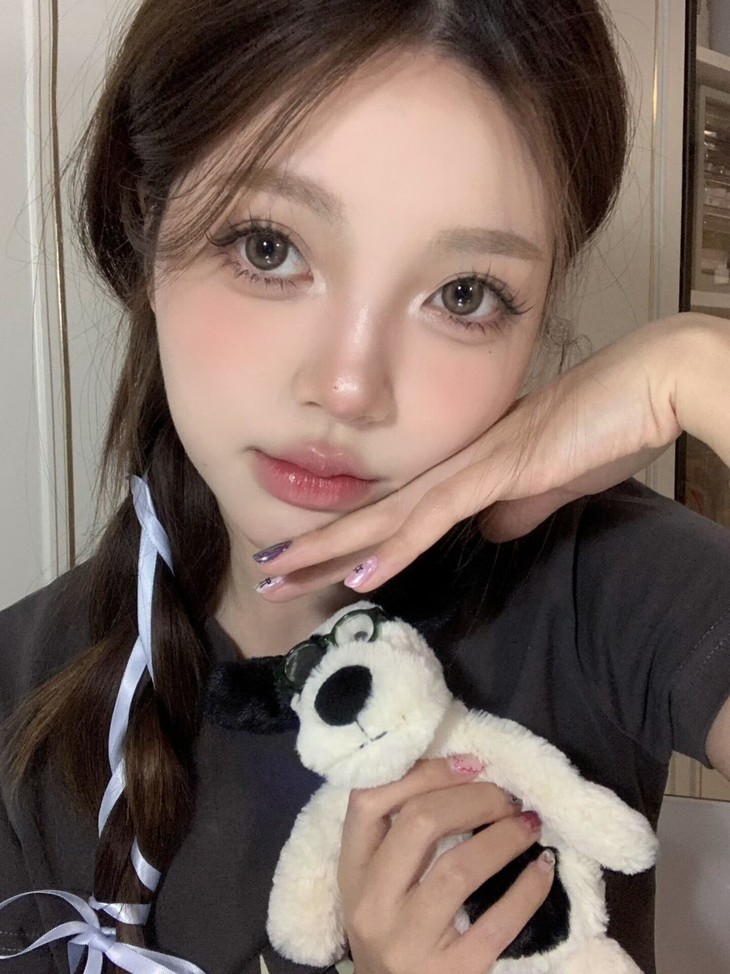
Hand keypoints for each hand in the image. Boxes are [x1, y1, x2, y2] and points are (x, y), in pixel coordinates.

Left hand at [254, 313, 729, 596]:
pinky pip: (433, 517)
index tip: (307, 564)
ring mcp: (466, 465)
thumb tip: (488, 533)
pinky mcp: (494, 471)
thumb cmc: (600, 429)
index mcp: (458, 466)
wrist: (642, 388)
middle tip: (264, 575)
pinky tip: (359, 576)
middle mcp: (449, 463)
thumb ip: (513, 508)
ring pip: (384, 516)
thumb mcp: (547, 484)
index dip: (344, 538)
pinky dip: (395, 549)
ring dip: (328, 551)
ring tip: (277, 577)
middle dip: (312, 548)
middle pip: (368, 514)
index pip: (390, 510)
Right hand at [339, 757, 553, 973]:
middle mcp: (373, 905)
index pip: (368, 800)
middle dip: (473, 797)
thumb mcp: (376, 885)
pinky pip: (496, 923)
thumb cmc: (391, 933)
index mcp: (352, 872)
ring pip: (458, 867)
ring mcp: (409, 942)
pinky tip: (543, 868)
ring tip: (529, 824)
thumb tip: (464, 771)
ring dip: (503, 836)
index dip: (423, 772)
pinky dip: (527, 889)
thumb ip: (398, 837)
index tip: (469, 764)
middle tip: (507, 796)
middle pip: (419, 822)